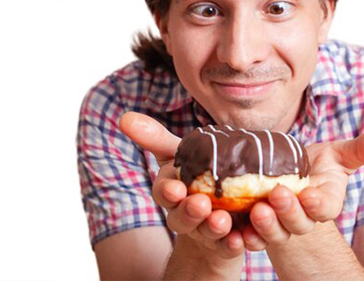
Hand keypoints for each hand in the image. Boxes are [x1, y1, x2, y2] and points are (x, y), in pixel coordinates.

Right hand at [118, 112, 245, 259]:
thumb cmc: (198, 173)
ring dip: (212, 227)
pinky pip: (228, 246)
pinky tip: (239, 238)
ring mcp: (206, 231)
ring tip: (222, 219)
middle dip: (190, 212)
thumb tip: (125, 118)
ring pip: (206, 233)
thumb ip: (156, 139)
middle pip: (183, 218)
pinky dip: (232, 243)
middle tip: (200, 204)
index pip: (165, 192)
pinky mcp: (226, 242)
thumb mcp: (181, 154)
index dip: (168, 192)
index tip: (175, 188)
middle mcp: (186, 214)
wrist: (225, 206)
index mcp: (173, 192)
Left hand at [241, 129, 363, 249]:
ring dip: (266, 224)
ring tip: (256, 208)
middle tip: (276, 194)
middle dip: (288, 211)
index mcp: (325, 203)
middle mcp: (304, 219)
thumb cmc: (315, 166)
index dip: (318, 204)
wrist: (283, 175)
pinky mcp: (257, 229)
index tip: (310, 194)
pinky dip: (245, 237)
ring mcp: (280, 226)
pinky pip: (251, 238)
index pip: (325, 208)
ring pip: (274, 232)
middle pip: (299, 222)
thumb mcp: (339, 153)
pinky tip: (237, 229)